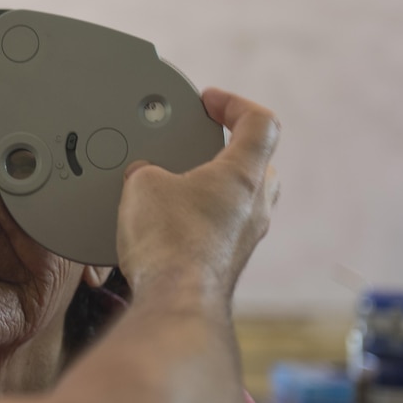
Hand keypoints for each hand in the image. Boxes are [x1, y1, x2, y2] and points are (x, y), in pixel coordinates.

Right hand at [115, 88, 279, 298]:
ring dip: (215, 190)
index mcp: (244, 174)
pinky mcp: (228, 263)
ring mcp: (245, 238)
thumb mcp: (143, 185)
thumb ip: (147, 170)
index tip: (210, 102)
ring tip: (178, 189)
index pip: (260, 122)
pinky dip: (203, 221)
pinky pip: (223, 231)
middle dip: (228, 150)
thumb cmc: (170, 243)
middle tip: (200, 147)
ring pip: (242, 201)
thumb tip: (144, 179)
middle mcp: (255, 207)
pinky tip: (170, 227)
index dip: (234, 104)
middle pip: (258, 164)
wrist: (176, 300)